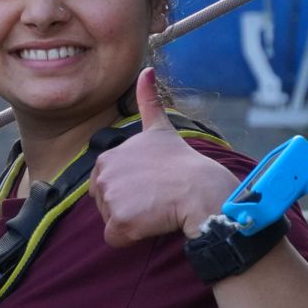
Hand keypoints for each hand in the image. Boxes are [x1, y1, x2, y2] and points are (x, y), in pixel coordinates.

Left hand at [90, 68, 231, 245]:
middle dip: (126, 205)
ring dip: (132, 220)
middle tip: (153, 197)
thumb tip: (146, 69)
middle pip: (104, 203)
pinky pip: (116, 238)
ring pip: (111, 221)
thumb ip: (148, 101)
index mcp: (107, 156)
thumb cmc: (184, 164)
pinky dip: (132, 237)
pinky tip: (152, 223)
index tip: (150, 183)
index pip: (106, 184)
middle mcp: (103, 174)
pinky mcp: (120, 221)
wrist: (203, 190)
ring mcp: (110, 198)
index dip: (129, 188)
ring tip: (156, 207)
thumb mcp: (160, 129)